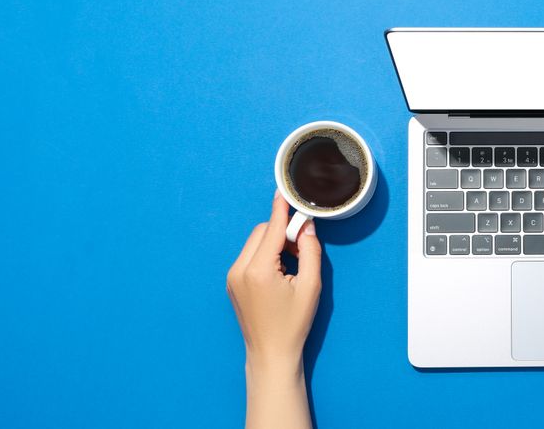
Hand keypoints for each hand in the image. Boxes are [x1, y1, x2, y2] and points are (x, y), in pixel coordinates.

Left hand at [226, 191, 319, 428]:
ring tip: (293, 265)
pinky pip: (250, 256)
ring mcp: (233, 276)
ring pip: (255, 242)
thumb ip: (311, 252)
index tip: (284, 191)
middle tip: (304, 249)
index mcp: (259, 270)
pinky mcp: (232, 282)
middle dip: (283, 232)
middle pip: (262, 232)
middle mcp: (240, 269)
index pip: (272, 228)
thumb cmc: (293, 323)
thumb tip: (306, 227)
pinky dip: (266, 255)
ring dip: (275, 243)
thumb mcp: (311, 286)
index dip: (281, 209)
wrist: (271, 352)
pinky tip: (280, 272)